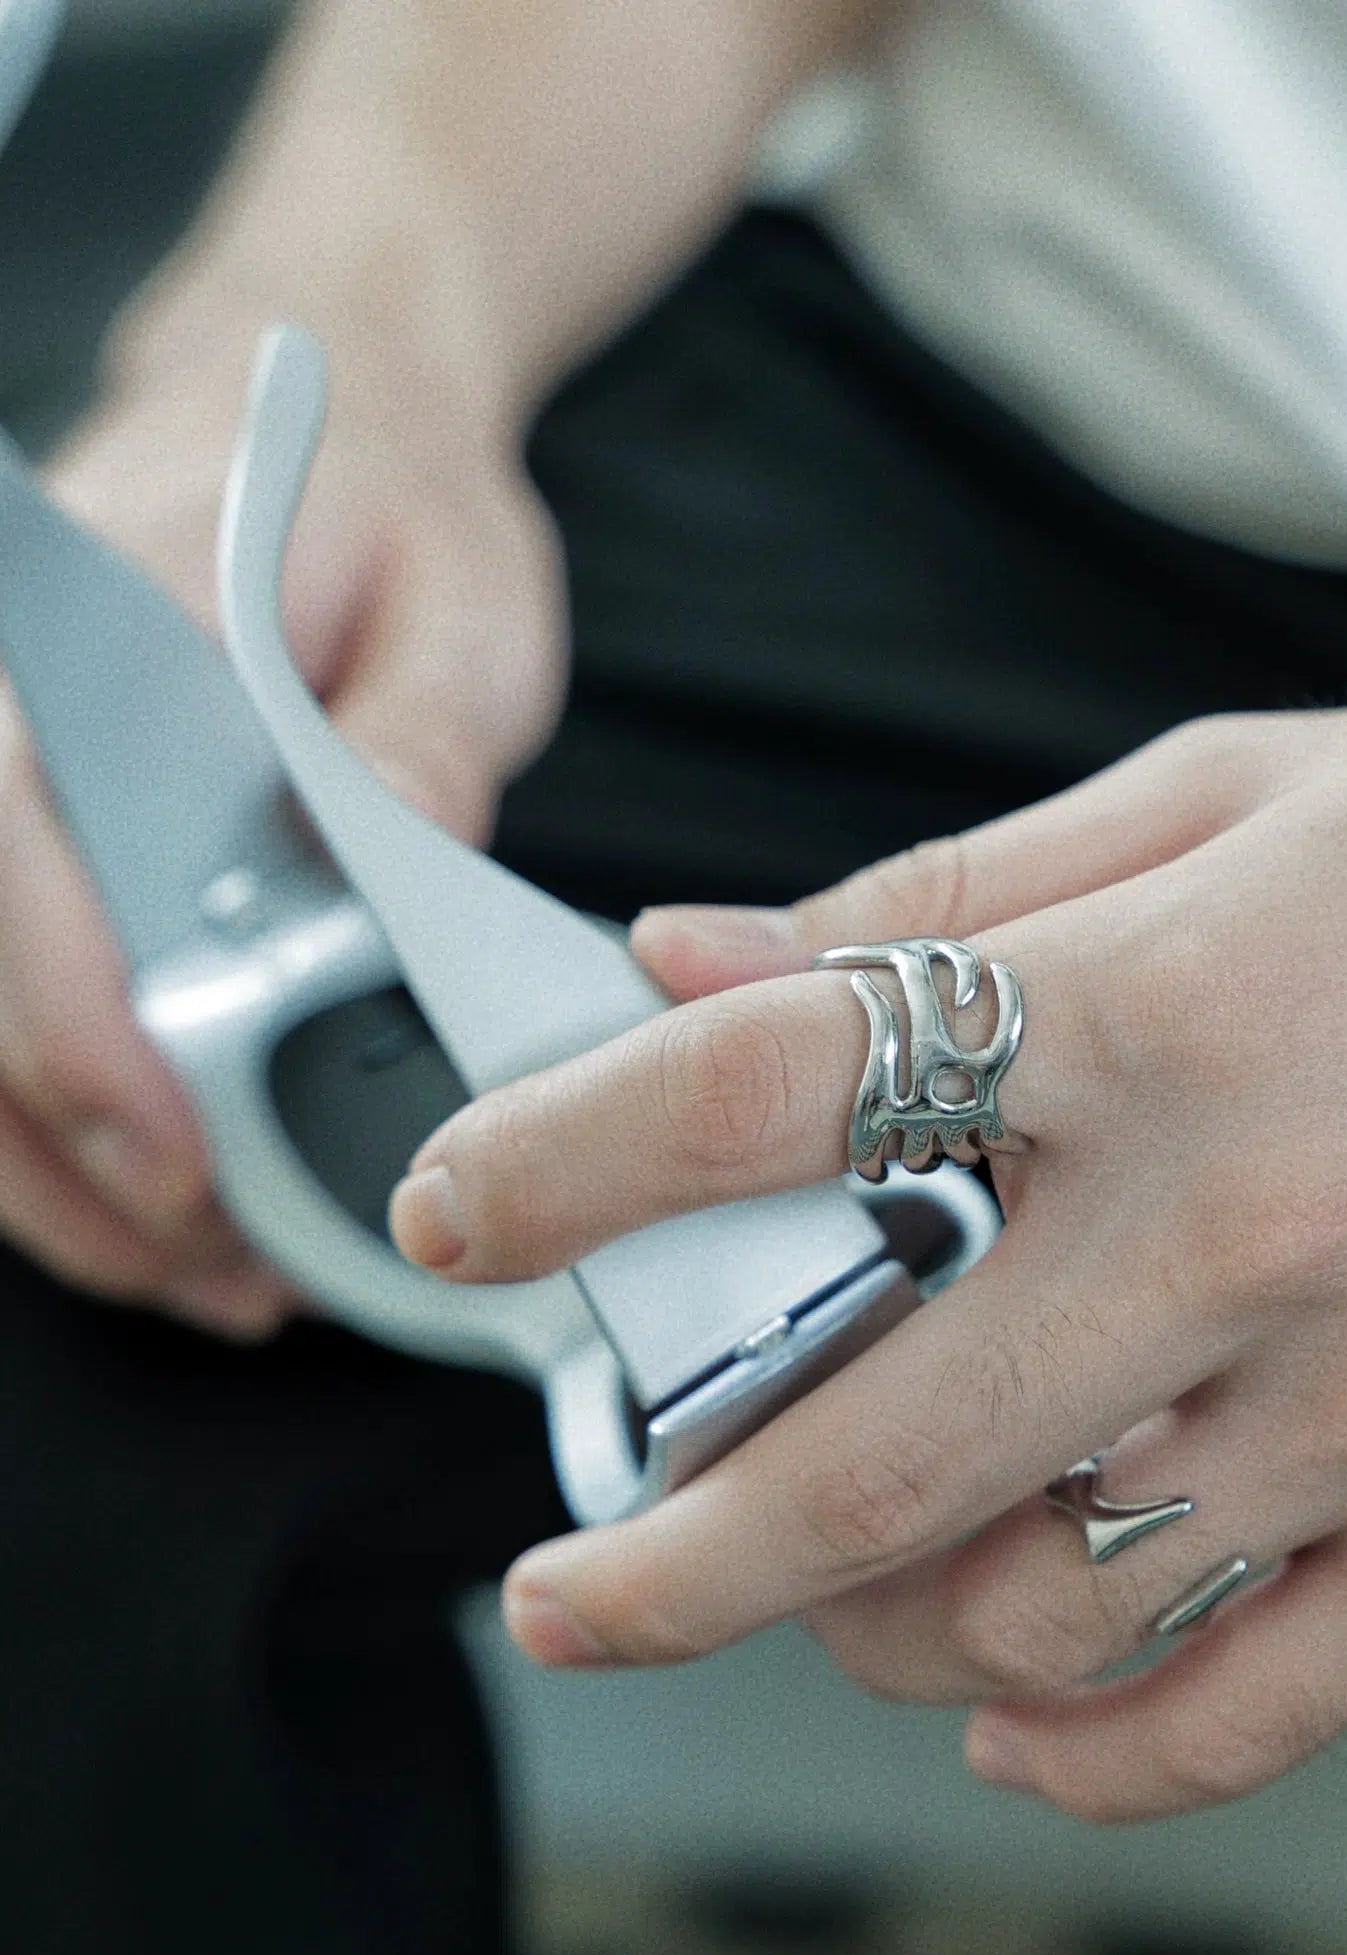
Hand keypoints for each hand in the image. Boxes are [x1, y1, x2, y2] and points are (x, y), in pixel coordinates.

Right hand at [0, 326, 564, 1337]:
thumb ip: (414, 736)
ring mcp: (14, 800)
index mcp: (87, 638)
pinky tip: (168, 1215)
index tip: (174, 1155)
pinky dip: (75, 1136)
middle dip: (82, 1151)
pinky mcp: (46, 865)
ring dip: (68, 1178)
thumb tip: (393, 877)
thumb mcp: (456, 605)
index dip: (81, 1030)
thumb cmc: (398, 511)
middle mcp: (9, 726)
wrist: (349, 439)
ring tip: (213, 1276)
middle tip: (223, 1264)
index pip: (21, 855)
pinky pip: (13, 1024)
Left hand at [389, 681, 1346, 1818]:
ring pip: (1029, 1612)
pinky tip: (1006, 1702)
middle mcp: (1256, 1226)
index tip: (468, 1204)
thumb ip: (951, 890)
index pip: (790, 1081)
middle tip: (573, 1574)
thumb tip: (711, 953)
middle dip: (657, 1543)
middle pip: (866, 1441)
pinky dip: (1083, 1742)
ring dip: (864, 1626)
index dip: (574, 1149)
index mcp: (1170, 1004)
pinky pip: (1240, 1708)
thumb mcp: (1233, 790)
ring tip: (820, 1581)